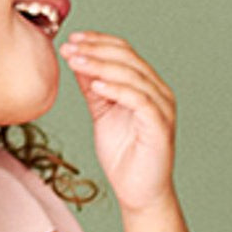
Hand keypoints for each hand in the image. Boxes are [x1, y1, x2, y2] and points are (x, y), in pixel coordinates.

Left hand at [60, 32, 177, 210]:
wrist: (139, 191)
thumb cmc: (123, 155)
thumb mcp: (101, 112)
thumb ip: (93, 86)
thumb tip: (77, 58)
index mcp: (146, 86)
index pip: (125, 52)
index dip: (99, 42)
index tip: (71, 39)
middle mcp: (159, 92)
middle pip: (129, 59)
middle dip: (96, 50)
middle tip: (69, 47)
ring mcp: (162, 108)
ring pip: (133, 76)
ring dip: (101, 65)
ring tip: (75, 61)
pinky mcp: (160, 126)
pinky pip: (140, 100)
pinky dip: (118, 89)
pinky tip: (96, 85)